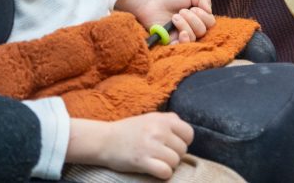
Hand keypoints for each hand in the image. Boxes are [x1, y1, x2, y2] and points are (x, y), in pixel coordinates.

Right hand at [67, 113, 193, 178]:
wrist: (104, 140)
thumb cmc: (128, 130)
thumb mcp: (149, 118)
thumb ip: (168, 120)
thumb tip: (185, 129)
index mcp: (162, 119)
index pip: (189, 133)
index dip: (183, 142)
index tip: (172, 145)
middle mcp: (158, 130)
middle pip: (182, 150)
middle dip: (174, 154)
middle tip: (161, 154)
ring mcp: (151, 146)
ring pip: (175, 162)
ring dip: (168, 165)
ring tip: (156, 161)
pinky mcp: (142, 161)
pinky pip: (165, 172)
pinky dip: (162, 174)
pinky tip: (154, 170)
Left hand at [117, 0, 214, 42]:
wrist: (151, 1)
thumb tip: (210, 10)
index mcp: (198, 18)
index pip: (210, 23)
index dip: (204, 16)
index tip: (193, 8)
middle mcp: (192, 28)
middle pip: (203, 31)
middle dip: (193, 19)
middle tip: (181, 11)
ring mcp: (181, 36)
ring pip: (193, 38)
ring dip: (185, 25)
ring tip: (174, 17)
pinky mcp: (172, 42)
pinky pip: (182, 47)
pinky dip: (183, 41)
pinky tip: (179, 33)